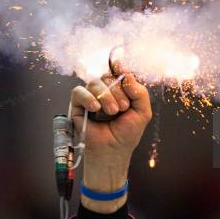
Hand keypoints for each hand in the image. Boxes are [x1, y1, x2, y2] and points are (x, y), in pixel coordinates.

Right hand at [70, 73, 151, 212]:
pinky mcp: (77, 105)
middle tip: (122, 108)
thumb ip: (139, 92)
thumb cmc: (127, 133)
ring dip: (105, 96)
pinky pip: (78, 92)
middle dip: (117, 91)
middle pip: (107, 76)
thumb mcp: (142, 112)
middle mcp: (104, 90)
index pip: (118, 72)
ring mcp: (90, 97)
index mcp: (119, 90)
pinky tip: (95, 108)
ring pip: (94, 82)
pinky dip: (88, 98)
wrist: (113, 151)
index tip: (121, 68)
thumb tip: (126, 74)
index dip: (119, 68)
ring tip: (112, 112)